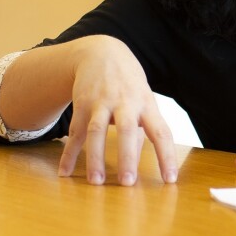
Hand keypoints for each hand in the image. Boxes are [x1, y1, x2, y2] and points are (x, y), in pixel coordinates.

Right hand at [56, 36, 178, 186]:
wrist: (102, 52)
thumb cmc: (129, 84)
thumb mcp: (144, 100)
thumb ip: (143, 129)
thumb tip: (140, 161)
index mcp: (147, 104)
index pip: (161, 132)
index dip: (167, 156)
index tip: (170, 180)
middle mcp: (125, 102)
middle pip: (127, 130)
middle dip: (127, 157)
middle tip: (127, 183)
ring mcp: (101, 102)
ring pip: (97, 131)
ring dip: (96, 158)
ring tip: (96, 182)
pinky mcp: (81, 104)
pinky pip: (75, 132)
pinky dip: (69, 154)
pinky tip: (65, 173)